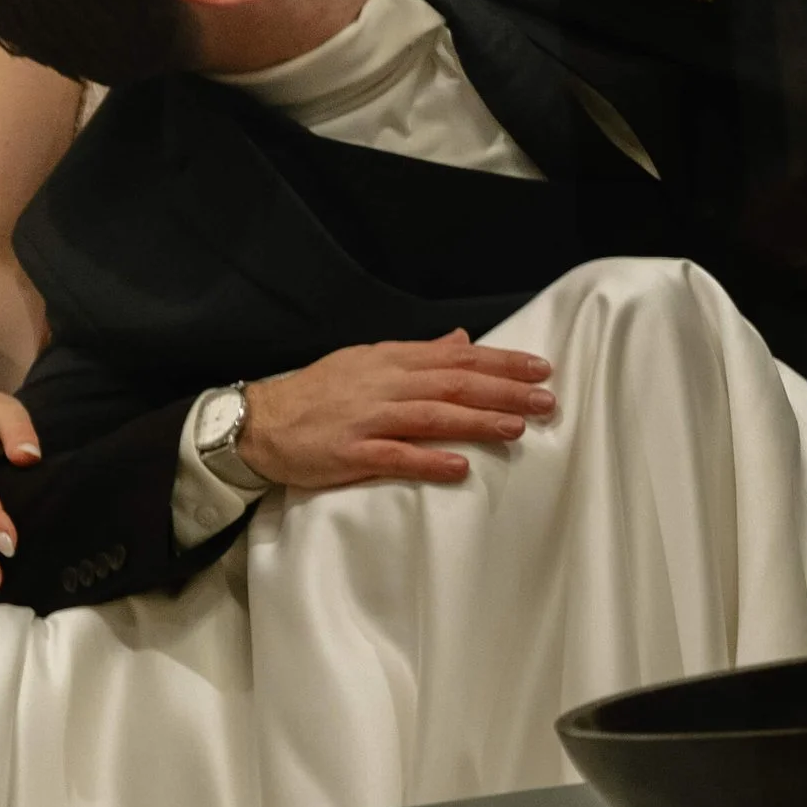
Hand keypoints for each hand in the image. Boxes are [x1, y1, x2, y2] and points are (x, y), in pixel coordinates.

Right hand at [239, 331, 555, 491]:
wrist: (260, 421)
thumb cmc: (319, 393)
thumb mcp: (369, 361)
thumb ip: (418, 354)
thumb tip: (462, 340)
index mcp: (391, 361)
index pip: (457, 358)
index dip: (501, 363)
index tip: (540, 368)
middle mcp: (384, 384)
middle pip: (454, 384)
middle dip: (504, 391)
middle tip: (547, 399)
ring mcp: (368, 419)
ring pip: (432, 417)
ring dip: (477, 422)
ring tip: (517, 428)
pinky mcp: (350, 453)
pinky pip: (395, 457)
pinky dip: (429, 460)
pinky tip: (460, 466)